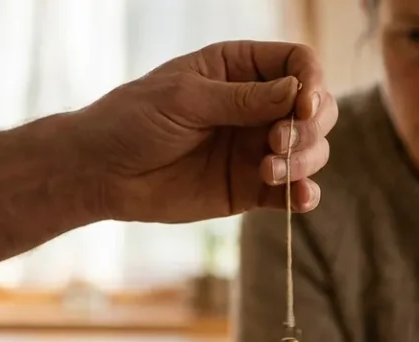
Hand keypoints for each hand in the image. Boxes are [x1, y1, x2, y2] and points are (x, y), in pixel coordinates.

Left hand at [73, 40, 338, 223]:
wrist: (102, 172)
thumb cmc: (134, 120)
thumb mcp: (186, 99)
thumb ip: (242, 99)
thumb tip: (297, 92)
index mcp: (240, 68)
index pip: (300, 63)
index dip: (312, 82)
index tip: (303, 104)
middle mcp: (257, 105)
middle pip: (316, 108)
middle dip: (310, 125)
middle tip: (279, 141)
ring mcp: (256, 147)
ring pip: (310, 150)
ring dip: (304, 160)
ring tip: (269, 171)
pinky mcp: (250, 188)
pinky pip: (290, 191)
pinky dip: (302, 195)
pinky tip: (299, 200)